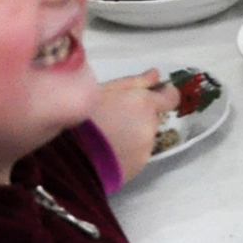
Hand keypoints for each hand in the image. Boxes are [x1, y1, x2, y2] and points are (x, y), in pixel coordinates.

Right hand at [93, 68, 181, 185]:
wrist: (70, 158)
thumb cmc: (82, 117)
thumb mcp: (103, 91)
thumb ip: (134, 82)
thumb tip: (156, 75)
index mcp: (144, 104)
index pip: (171, 98)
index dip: (165, 95)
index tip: (156, 95)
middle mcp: (150, 126)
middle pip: (152, 118)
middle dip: (138, 117)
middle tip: (112, 119)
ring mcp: (145, 149)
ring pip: (143, 137)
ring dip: (131, 135)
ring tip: (104, 137)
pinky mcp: (138, 168)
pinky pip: (136, 155)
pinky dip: (126, 152)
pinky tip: (105, 152)